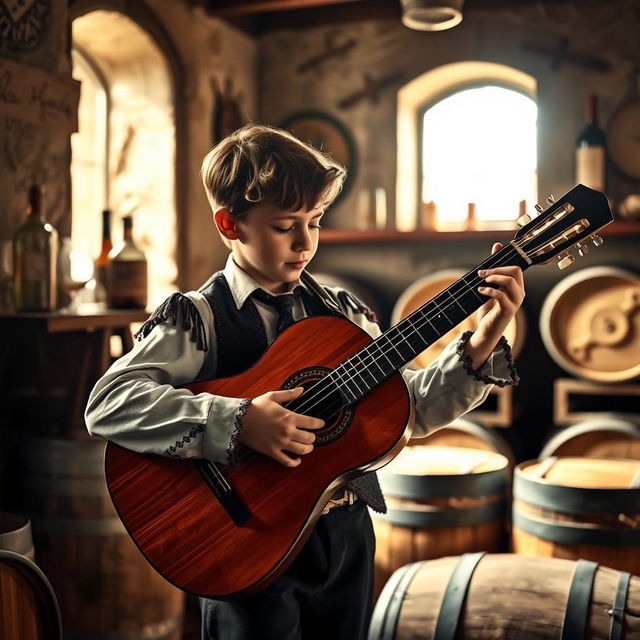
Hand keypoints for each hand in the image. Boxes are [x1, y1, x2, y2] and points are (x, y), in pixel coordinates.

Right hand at [239, 387, 324, 466]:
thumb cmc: (255, 407)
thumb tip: (301, 390)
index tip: (321, 424)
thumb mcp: (272, 396)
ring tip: (308, 447)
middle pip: (309, 439)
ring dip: (308, 449)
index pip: (312, 423)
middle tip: (311, 436)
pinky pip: (287, 461)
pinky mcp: (272, 452)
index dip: (319, 424)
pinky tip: (298, 460)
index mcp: (289, 417)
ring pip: (301, 451)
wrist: (238, 420)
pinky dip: (295, 463)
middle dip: (313, 437)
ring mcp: (280, 443)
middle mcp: (286, 431)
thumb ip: (289, 394)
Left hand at [466, 243, 524, 367]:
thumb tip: (497, 246)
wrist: (486, 331)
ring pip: (510, 281)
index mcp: (517, 287)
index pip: (516, 268)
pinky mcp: (508, 310)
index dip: (500, 265)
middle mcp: (519, 294)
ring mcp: (515, 302)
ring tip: (482, 281)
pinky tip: (480, 291)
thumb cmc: (488, 310)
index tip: (484, 268)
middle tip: (481, 274)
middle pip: (515, 271)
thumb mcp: (490, 287)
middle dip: (496, 269)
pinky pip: (501, 295)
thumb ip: (494, 269)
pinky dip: (489, 290)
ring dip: (494, 278)